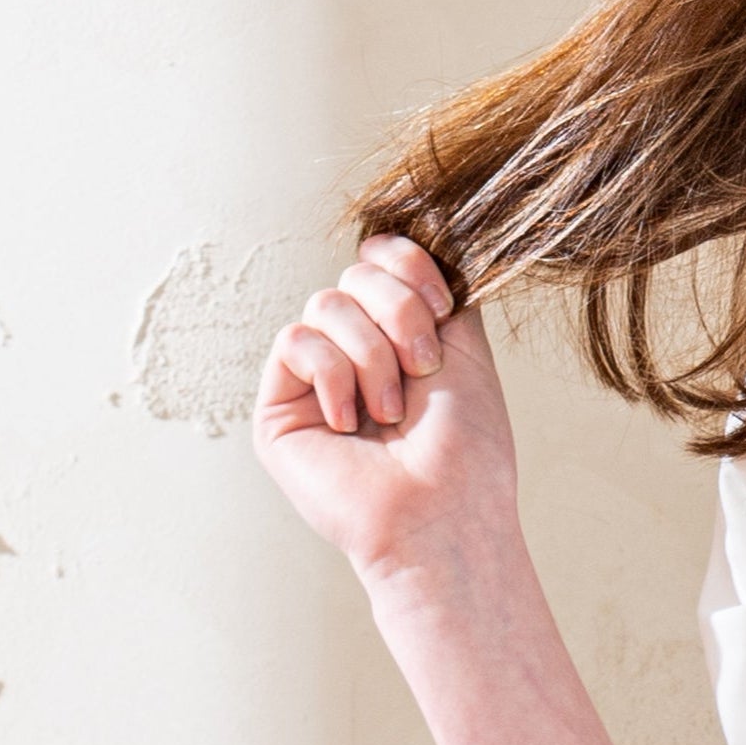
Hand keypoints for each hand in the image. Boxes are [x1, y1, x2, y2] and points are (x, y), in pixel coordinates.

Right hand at [254, 237, 519, 582]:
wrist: (444, 511)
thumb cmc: (466, 447)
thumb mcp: (467, 351)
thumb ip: (439, 291)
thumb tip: (421, 233)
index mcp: (396, 336)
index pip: (380, 259)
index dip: (408, 266)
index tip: (442, 308)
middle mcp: (353, 352)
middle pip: (355, 275)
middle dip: (400, 316)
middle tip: (422, 374)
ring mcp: (313, 379)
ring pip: (326, 304)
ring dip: (373, 356)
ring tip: (391, 411)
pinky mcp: (278, 407)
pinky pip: (296, 342)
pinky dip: (335, 376)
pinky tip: (350, 421)